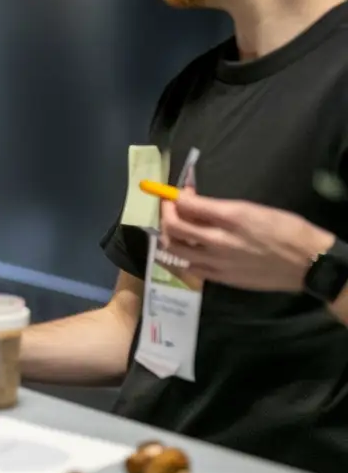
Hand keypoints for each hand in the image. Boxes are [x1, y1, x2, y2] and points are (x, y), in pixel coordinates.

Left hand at [156, 192, 337, 294]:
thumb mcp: (256, 209)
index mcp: (232, 217)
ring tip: (172, 228)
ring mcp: (216, 262)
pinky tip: (183, 249)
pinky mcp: (218, 278)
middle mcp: (218, 240)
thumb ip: (221, 209)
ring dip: (167, 235)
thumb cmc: (288, 229)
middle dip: (165, 213)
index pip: (188, 205)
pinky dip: (179, 256)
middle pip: (174, 227)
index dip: (175, 197)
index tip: (176, 193)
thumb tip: (196, 204)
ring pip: (174, 249)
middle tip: (169, 207)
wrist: (306, 263)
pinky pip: (187, 267)